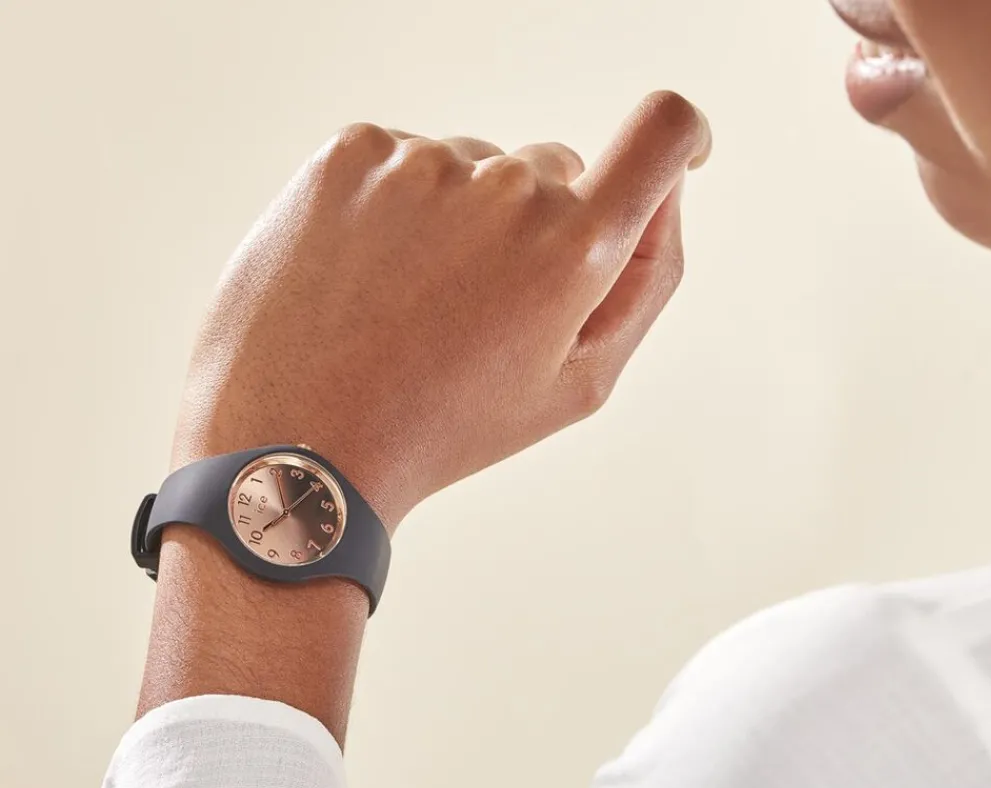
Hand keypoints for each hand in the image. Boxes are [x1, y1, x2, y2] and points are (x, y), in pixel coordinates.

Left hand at [171, 92, 710, 531]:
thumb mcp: (577, 386)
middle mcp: (503, 184)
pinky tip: (372, 277)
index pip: (661, 132)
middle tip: (481, 313)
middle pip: (552, 172)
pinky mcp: (351, 154)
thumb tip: (665, 192)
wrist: (301, 440)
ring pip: (473, 169)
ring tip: (412, 307)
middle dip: (537, 230)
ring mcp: (420, 161)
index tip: (668, 160)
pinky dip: (400, 210)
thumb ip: (647, 280)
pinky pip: (406, 163)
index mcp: (573, 247)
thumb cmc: (444, 425)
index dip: (676, 140)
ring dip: (461, 222)